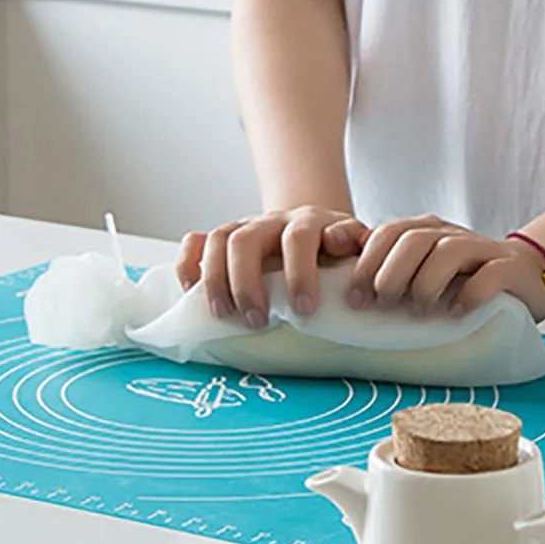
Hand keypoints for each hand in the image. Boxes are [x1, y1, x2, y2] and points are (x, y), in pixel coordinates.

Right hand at [176, 207, 368, 327]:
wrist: (316, 230)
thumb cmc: (337, 252)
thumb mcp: (355, 248)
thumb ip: (354, 245)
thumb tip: (345, 241)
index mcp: (310, 223)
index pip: (299, 238)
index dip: (299, 272)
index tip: (303, 309)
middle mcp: (273, 221)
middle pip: (247, 239)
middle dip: (248, 283)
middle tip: (257, 322)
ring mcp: (245, 227)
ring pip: (218, 240)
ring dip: (217, 281)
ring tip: (225, 317)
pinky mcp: (223, 239)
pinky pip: (195, 242)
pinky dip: (189, 266)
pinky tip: (192, 294)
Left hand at [346, 215, 544, 321]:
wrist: (528, 274)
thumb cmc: (465, 280)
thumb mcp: (425, 271)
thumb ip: (393, 271)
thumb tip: (348, 291)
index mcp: (425, 231)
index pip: (387, 233)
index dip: (366, 264)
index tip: (355, 299)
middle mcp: (450, 234)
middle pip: (412, 241)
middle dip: (391, 275)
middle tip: (386, 306)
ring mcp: (481, 248)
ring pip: (447, 253)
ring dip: (427, 286)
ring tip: (421, 313)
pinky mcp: (509, 268)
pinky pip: (487, 276)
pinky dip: (469, 296)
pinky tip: (457, 314)